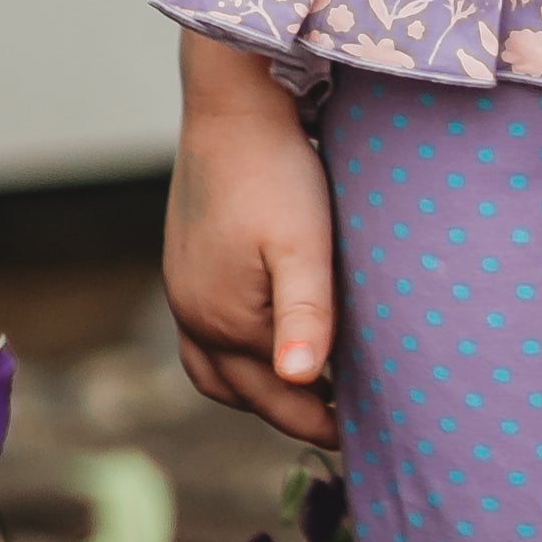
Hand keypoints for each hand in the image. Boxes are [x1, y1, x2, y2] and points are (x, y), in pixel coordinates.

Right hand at [164, 45, 338, 437]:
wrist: (231, 103)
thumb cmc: (276, 171)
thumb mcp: (303, 245)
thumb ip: (305, 316)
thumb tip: (301, 384)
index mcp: (221, 319)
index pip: (275, 397)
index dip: (317, 421)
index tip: (358, 439)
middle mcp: (192, 313)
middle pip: (241, 391)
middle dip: (286, 411)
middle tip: (339, 422)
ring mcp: (182, 289)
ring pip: (217, 368)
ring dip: (257, 386)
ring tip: (306, 390)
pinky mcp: (186, 263)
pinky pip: (209, 334)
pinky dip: (240, 354)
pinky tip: (273, 338)